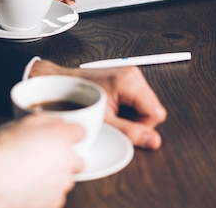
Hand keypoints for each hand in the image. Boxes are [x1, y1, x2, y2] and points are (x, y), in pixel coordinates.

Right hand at [0, 114, 83, 207]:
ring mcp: (62, 184)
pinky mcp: (54, 202)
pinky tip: (29, 187)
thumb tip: (54, 122)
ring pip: (65, 179)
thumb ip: (45, 120)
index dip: (69, 134)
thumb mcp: (21, 123)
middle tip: (43, 158)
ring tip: (31, 174)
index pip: (80, 132)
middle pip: (77, 160)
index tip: (61, 137)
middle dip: (64, 159)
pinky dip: (46, 193)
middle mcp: (68, 161)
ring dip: (54, 176)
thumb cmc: (3, 153)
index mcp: (62, 138)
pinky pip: (55, 196)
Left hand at [30, 60, 166, 149]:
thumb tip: (152, 140)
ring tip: (110, 112)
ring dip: (129, 114)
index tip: (123, 126)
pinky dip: (125, 108)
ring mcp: (129, 74)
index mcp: (129, 81)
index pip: (155, 113)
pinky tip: (111, 107)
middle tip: (114, 119)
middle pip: (151, 109)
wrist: (60, 83)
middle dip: (135, 120)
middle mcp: (132, 74)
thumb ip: (130, 132)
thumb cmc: (77, 99)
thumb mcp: (104, 122)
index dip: (141, 126)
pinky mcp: (125, 77)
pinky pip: (137, 99)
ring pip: (145, 105)